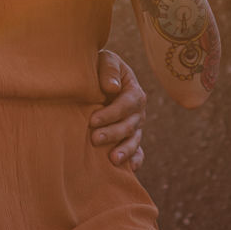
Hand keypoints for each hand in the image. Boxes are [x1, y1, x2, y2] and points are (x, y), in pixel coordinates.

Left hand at [92, 50, 146, 170]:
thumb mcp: (106, 60)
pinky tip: (130, 170)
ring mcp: (136, 127)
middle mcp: (138, 112)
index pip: (126, 105)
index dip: (111, 113)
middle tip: (94, 139)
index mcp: (134, 92)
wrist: (99, 76)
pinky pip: (138, 152)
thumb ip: (109, 70)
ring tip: (113, 159)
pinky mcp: (130, 138)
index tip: (92, 120)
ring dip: (125, 150)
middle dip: (113, 133)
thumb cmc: (100, 67)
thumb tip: (112, 88)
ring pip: (134, 141)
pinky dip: (136, 161)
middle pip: (129, 125)